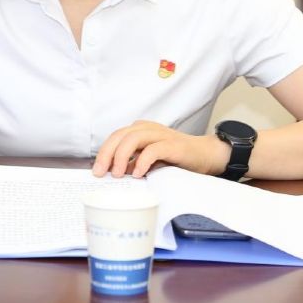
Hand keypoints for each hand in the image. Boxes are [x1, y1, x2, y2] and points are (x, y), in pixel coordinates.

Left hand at [92, 121, 227, 178]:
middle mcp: (148, 129)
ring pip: (133, 138)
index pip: (115, 137)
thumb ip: (133, 162)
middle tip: (101, 173)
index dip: (104, 152)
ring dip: (122, 156)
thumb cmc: (176, 159)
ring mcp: (161, 135)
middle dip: (107, 154)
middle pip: (120, 136)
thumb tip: (113, 174)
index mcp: (140, 130)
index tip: (96, 171)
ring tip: (117, 174)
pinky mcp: (173, 144)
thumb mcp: (150, 160)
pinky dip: (143, 161)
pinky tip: (138, 173)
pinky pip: (154, 149)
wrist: (206, 155)